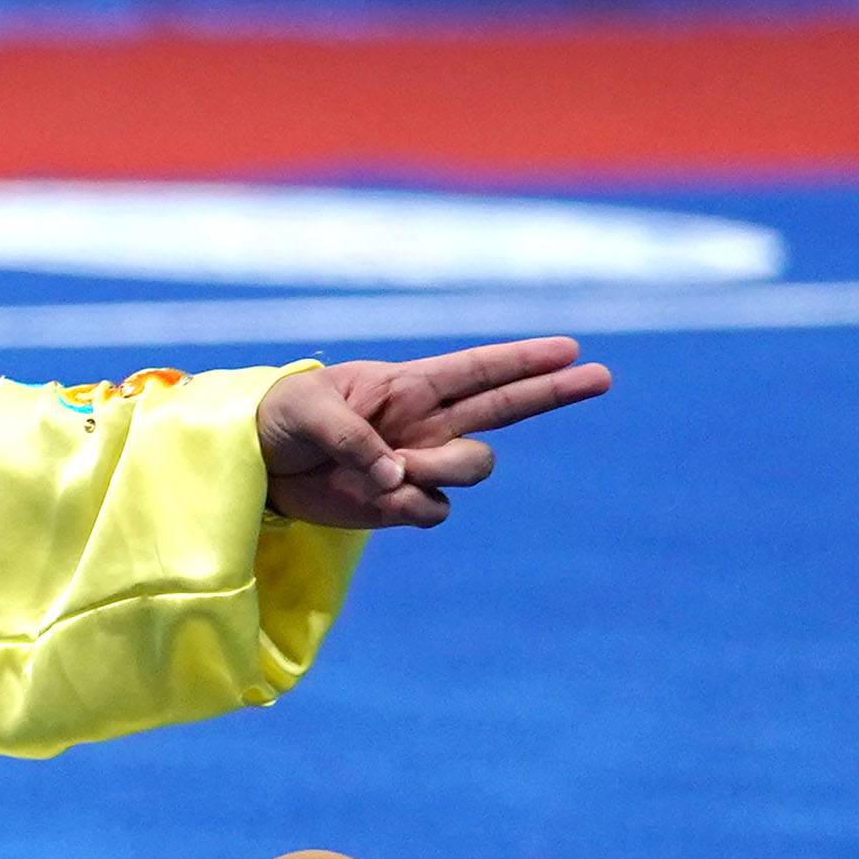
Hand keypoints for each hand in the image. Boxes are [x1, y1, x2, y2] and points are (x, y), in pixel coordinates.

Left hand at [256, 338, 611, 528]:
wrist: (256, 464)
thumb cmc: (279, 417)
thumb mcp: (307, 412)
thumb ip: (353, 438)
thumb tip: (397, 476)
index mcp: (406, 386)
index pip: (477, 370)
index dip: (523, 360)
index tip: (570, 348)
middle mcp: (425, 423)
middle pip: (507, 407)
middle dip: (554, 391)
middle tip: (602, 375)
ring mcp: (419, 464)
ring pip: (474, 467)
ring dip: (443, 469)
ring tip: (392, 470)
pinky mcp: (401, 504)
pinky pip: (434, 509)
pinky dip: (412, 506)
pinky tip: (378, 496)